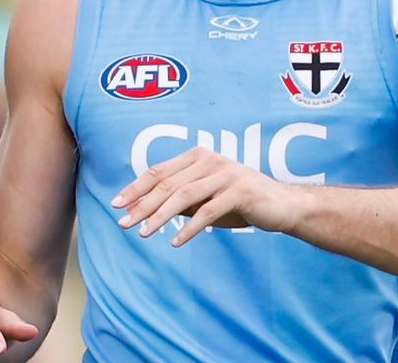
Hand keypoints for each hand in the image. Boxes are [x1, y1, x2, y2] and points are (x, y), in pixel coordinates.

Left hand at [112, 147, 300, 245]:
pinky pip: (207, 211)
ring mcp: (225, 173)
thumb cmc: (238, 202)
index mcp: (198, 156)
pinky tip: (175, 241)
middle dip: (142, 205)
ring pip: (183, 196)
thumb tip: (139, 211)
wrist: (281, 205)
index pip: (158, 171)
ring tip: (144, 234)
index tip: (116, 205)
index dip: (135, 188)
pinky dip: (189, 228)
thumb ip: (177, 201)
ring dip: (160, 216)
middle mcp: (210, 159)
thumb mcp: (204, 199)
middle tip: (123, 224)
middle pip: (167, 184)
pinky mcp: (239, 191)